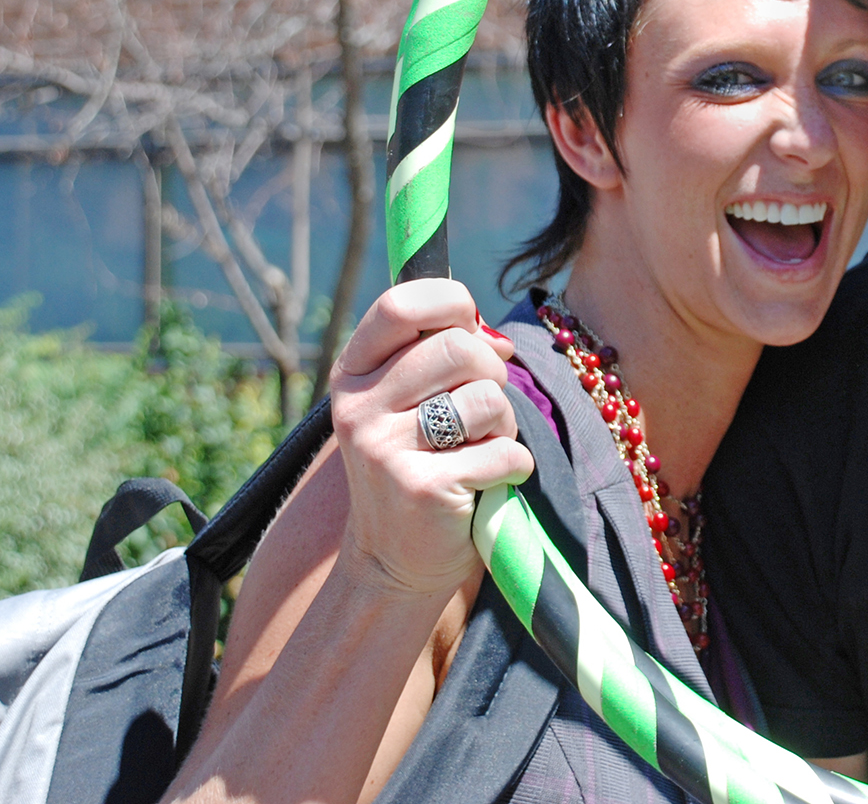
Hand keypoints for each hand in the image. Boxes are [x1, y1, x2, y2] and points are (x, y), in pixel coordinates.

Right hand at [329, 279, 533, 598]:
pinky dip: (514, 466)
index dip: (452, 304)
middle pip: (458, 347)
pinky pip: (504, 451)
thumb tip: (498, 338)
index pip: (401, 304)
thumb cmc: (418, 466)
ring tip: (481, 448)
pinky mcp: (421, 488)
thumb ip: (442, 356)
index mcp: (353, 373)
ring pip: (487, 397)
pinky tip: (488, 484)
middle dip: (492, 373)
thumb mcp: (410, 403)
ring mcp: (384, 449)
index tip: (470, 330)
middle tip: (484, 410)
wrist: (393, 564)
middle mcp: (358, 407)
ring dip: (505, 423)